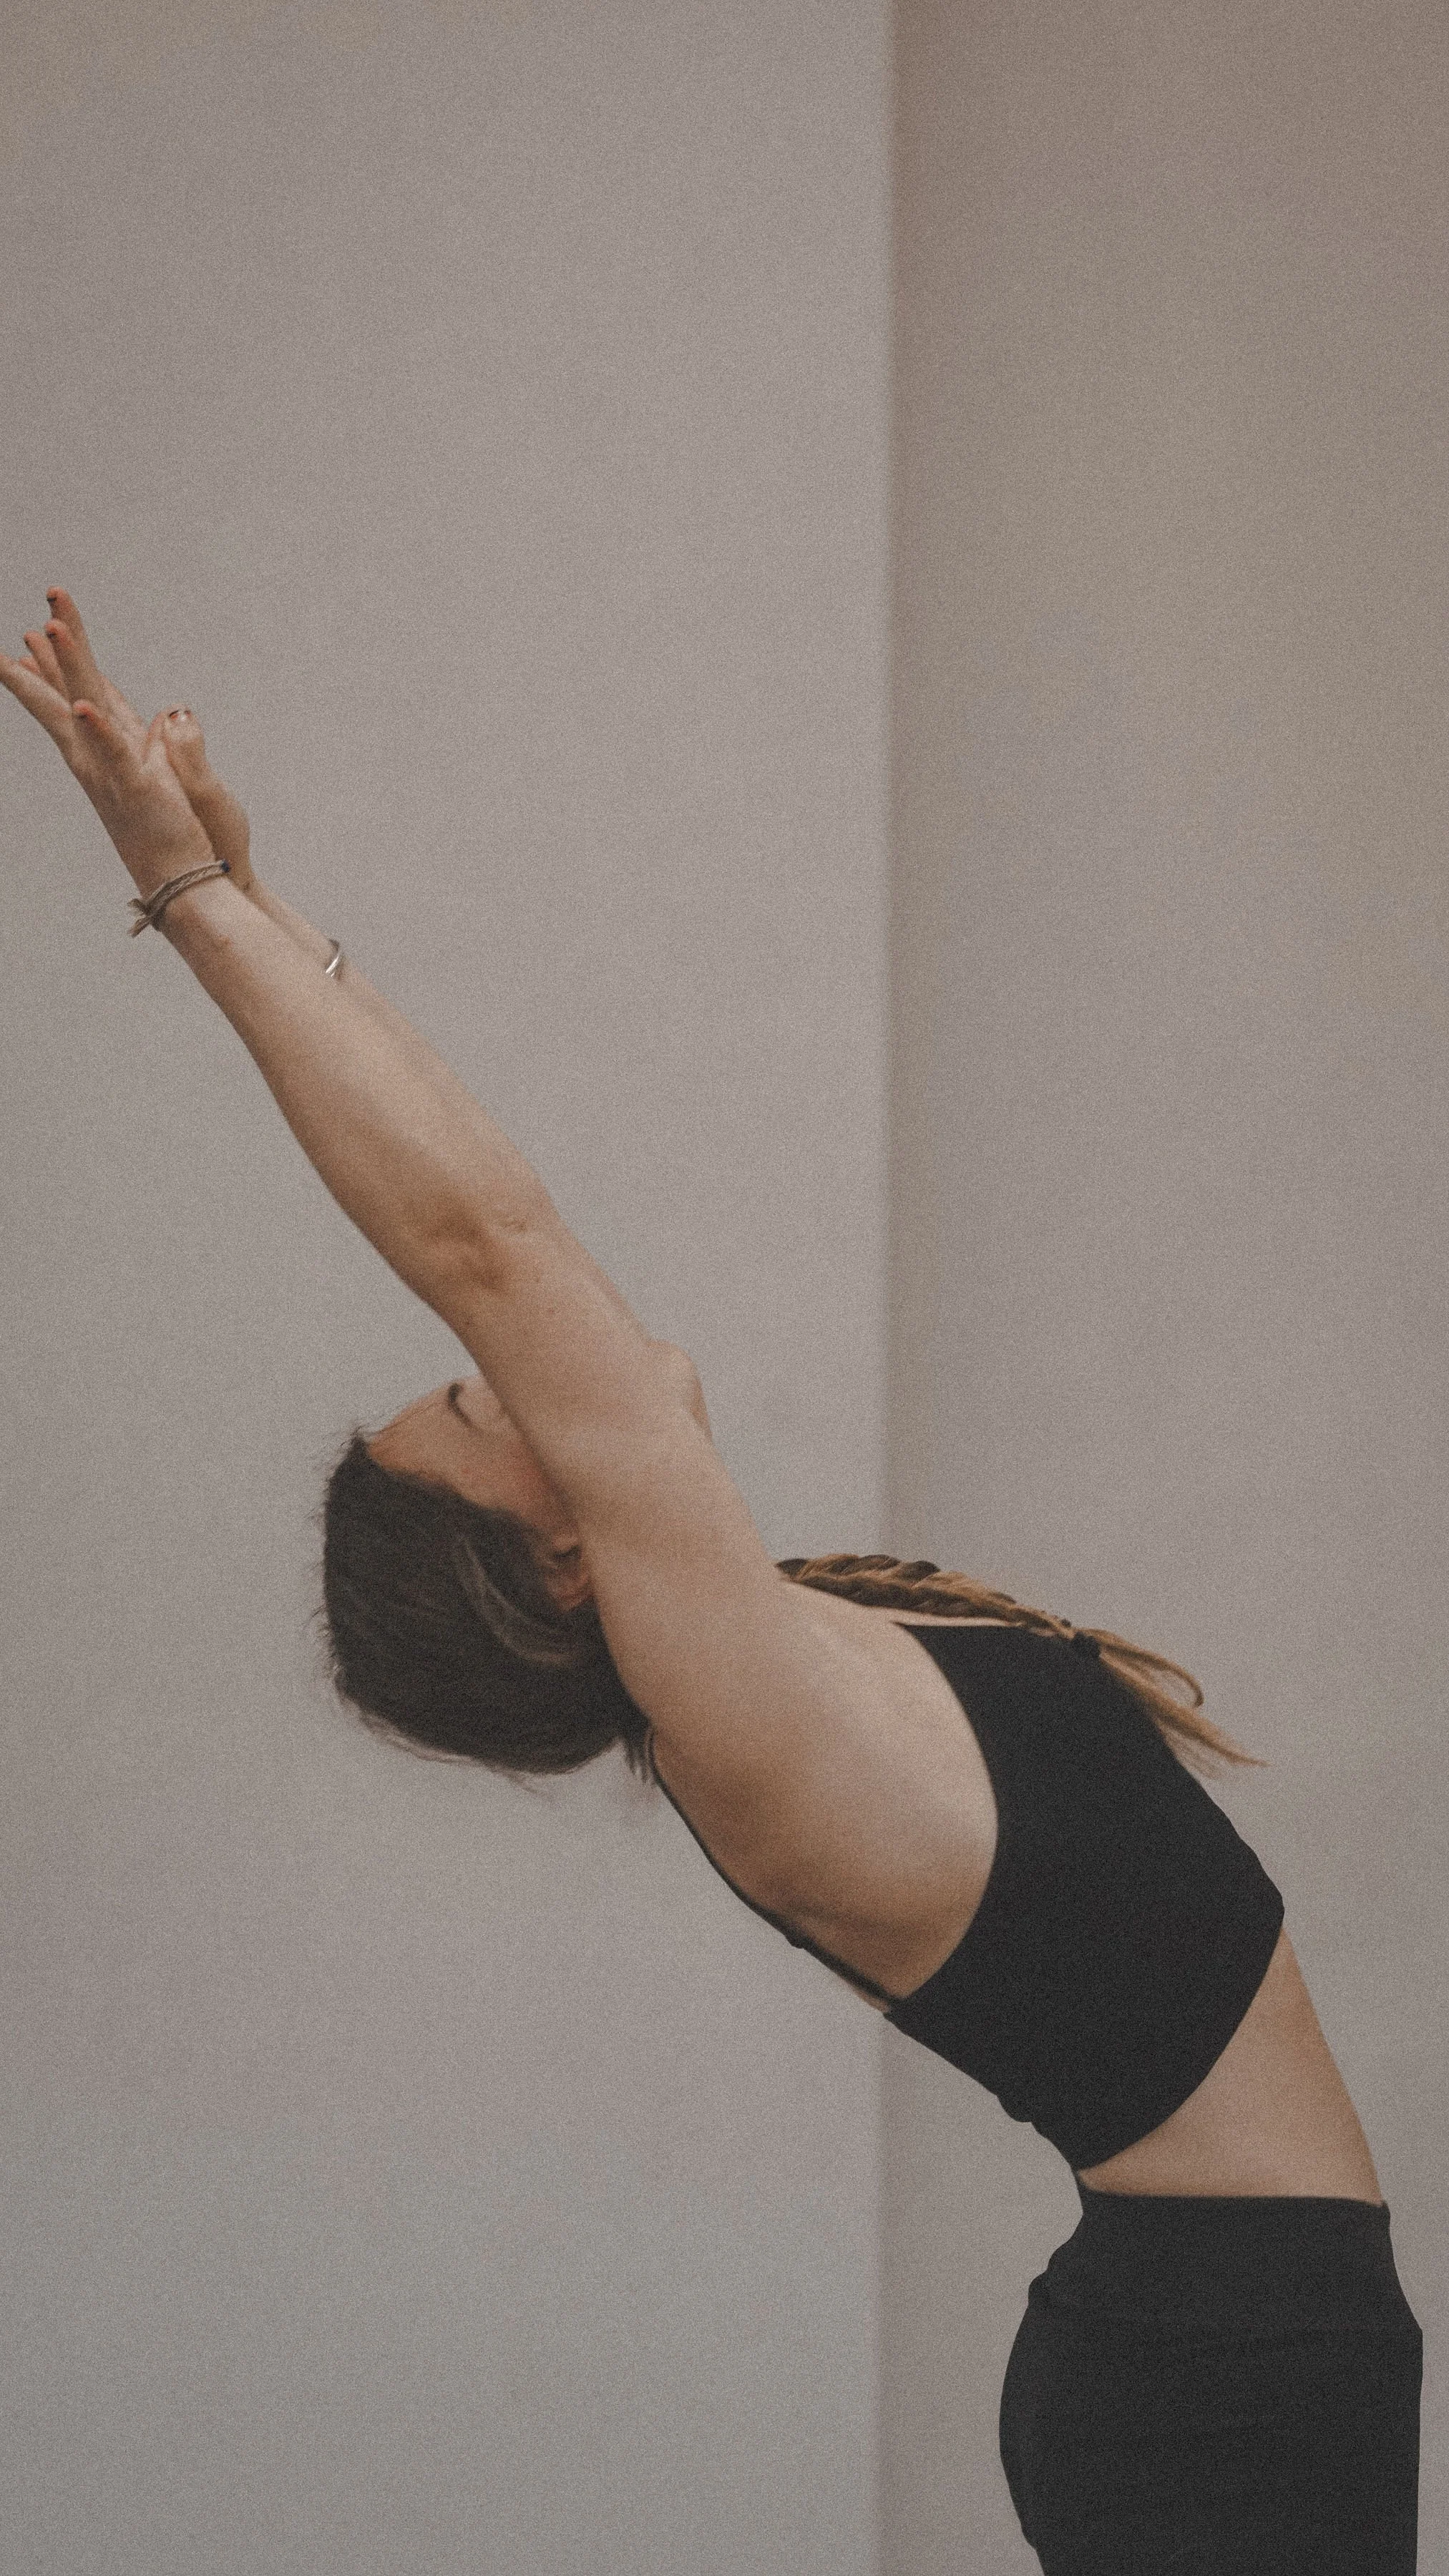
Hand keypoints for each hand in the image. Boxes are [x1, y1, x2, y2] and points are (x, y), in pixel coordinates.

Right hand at [0, 586, 249, 900]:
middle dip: (54, 654)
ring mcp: (116, 776)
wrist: (190, 886)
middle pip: (75, 695)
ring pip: (85, 712)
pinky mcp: (140, 792)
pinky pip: (117, 757)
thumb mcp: (183, 778)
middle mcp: (105, 762)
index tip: (43, 630)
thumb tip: (167, 714)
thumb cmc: (190, 837)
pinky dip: (100, 732)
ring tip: (47, 628)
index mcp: (118, 752)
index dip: (69, 663)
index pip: (90, 697)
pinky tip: (83, 707)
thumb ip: (172, 744)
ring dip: (69, 669)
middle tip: (28, 619)